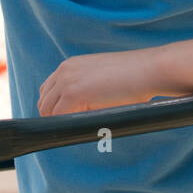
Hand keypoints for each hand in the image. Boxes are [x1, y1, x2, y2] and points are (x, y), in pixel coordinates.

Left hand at [38, 49, 157, 115]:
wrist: (148, 69)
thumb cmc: (132, 77)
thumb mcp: (102, 80)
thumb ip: (85, 92)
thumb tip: (78, 114)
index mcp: (70, 65)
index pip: (48, 91)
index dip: (55, 108)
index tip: (68, 120)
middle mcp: (65, 70)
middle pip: (44, 102)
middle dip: (55, 117)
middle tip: (76, 127)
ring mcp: (67, 80)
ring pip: (48, 110)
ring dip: (61, 121)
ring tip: (83, 125)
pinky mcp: (74, 93)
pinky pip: (59, 116)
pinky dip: (67, 125)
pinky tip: (85, 126)